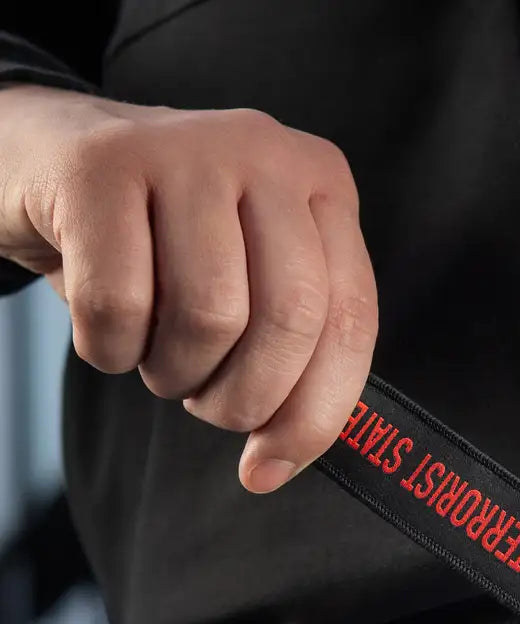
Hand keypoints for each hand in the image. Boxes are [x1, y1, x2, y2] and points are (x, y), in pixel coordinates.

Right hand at [0, 84, 377, 492]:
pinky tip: (109, 331)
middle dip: (247, 397)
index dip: (316, 413)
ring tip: (158, 355)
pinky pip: (119, 303)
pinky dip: (109, 349)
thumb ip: (295, 357)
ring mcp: (186, 148)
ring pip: (210, 315)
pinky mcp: (101, 165)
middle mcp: (268, 153)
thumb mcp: (253, 282)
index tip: (272, 467)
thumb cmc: (167, 246)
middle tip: (208, 404)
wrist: (55, 163)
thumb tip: (276, 465)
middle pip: (292, 318)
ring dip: (175, 373)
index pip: (351, 320)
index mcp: (324, 185)